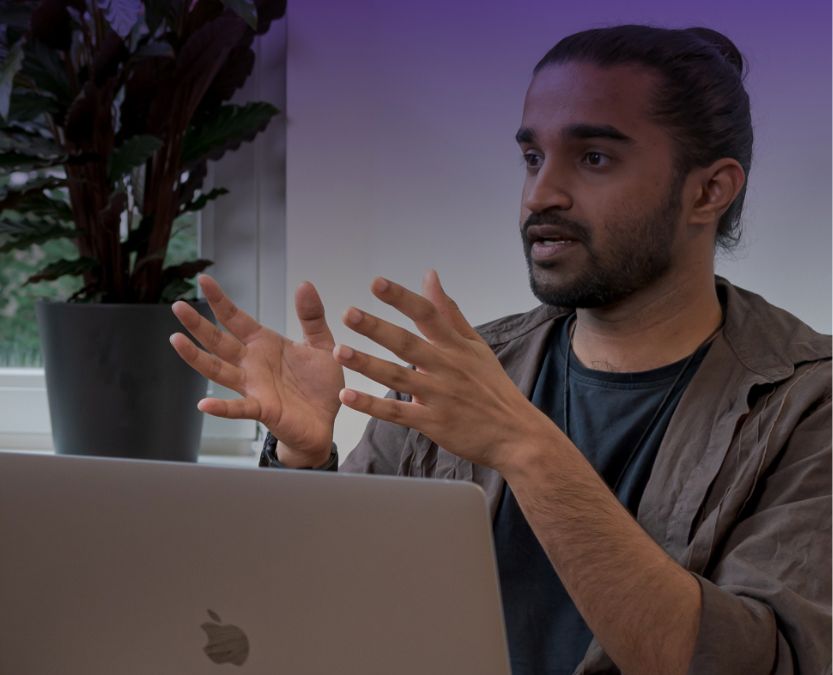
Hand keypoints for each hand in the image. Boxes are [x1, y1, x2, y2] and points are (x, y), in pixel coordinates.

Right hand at [169, 274, 343, 465]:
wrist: (325, 421)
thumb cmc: (318, 385)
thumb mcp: (321, 344)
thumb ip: (312, 316)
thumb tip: (304, 284)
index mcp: (264, 344)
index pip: (236, 318)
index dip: (220, 300)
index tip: (203, 279)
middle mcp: (252, 363)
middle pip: (219, 341)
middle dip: (198, 324)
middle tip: (178, 306)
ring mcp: (253, 387)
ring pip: (219, 370)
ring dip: (197, 357)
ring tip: (176, 340)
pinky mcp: (263, 409)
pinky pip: (239, 408)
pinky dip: (222, 408)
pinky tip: (204, 405)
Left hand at [332, 270, 553, 469]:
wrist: (517, 434)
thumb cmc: (494, 389)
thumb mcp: (476, 346)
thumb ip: (449, 312)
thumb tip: (430, 277)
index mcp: (456, 347)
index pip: (427, 315)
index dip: (402, 299)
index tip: (377, 284)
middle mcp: (447, 368)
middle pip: (407, 344)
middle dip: (377, 328)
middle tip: (349, 314)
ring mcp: (440, 396)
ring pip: (398, 377)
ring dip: (368, 365)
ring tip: (340, 352)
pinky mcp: (434, 423)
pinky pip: (399, 413)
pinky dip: (373, 406)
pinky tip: (349, 396)